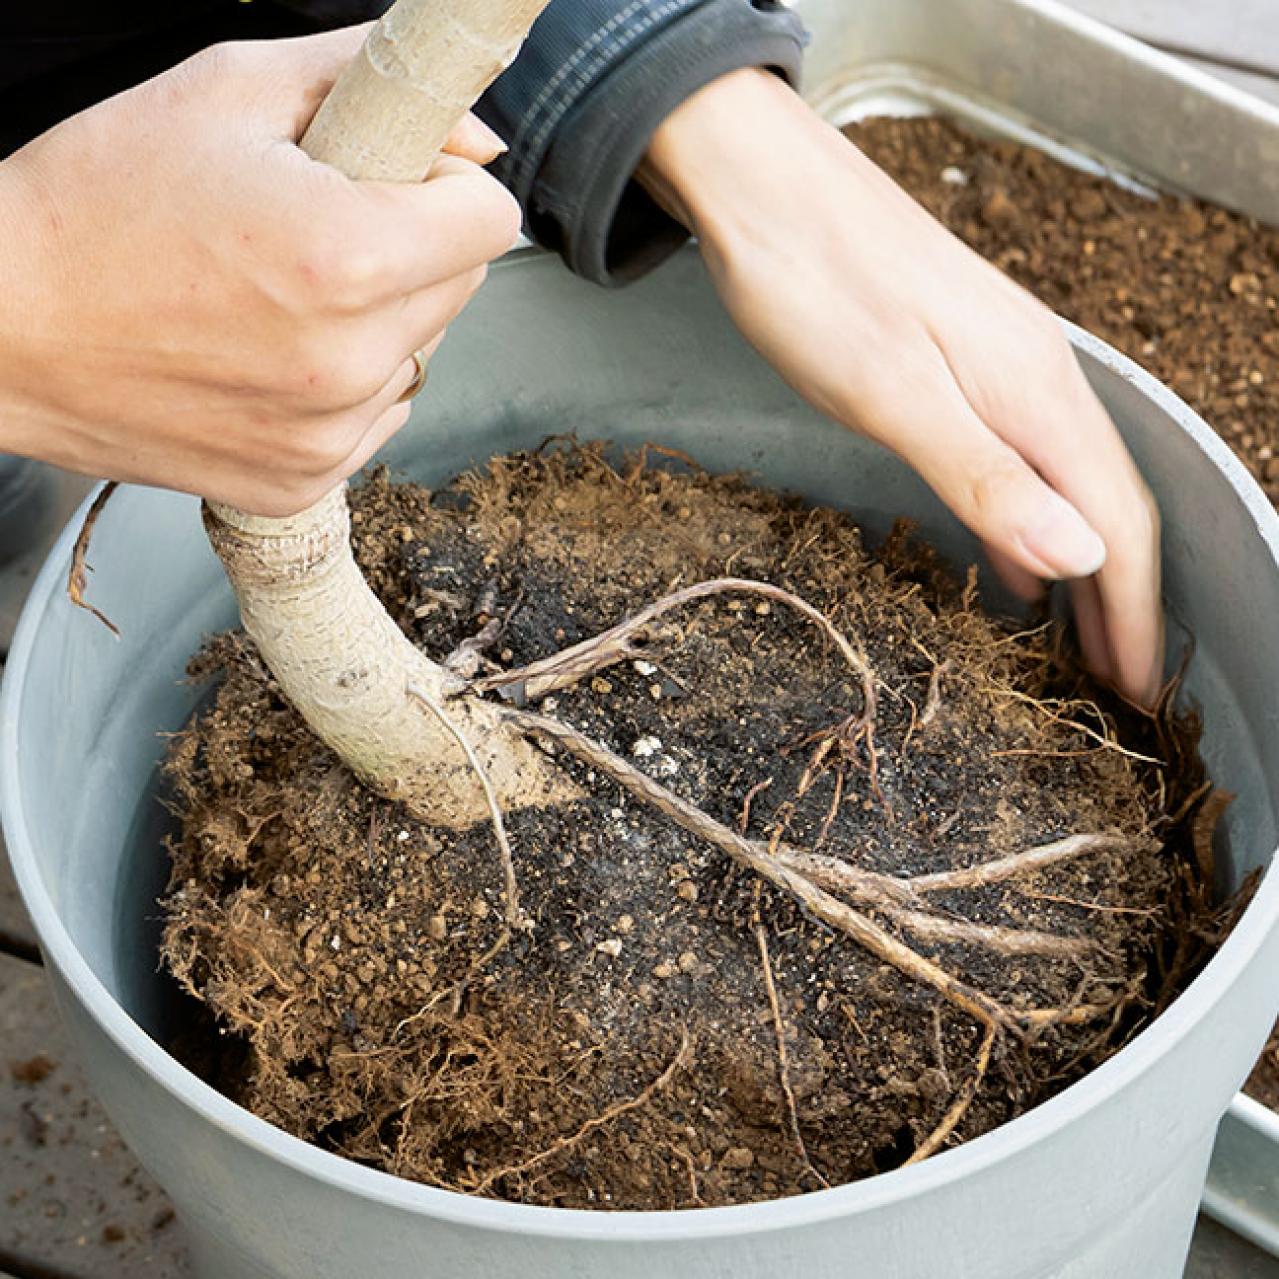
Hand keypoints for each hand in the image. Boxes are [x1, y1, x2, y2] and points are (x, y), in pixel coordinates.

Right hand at [0, 27, 520, 515]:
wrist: (3, 328)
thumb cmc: (97, 202)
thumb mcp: (227, 91)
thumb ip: (368, 82)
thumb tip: (475, 134)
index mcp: (346, 258)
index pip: (492, 218)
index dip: (447, 182)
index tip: (396, 177)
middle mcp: (350, 362)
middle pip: (463, 285)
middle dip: (412, 245)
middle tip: (316, 228)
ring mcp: (329, 434)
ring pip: (422, 352)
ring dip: (380, 318)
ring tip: (280, 295)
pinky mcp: (304, 481)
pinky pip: (376, 413)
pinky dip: (345, 382)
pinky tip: (269, 354)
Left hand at [644, 70, 1162, 705]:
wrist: (762, 185)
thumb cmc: (817, 285)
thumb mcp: (895, 395)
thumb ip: (988, 477)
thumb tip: (1081, 558)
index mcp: (1036, 395)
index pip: (1114, 526)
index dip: (1131, 617)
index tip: (1138, 696)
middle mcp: (1036, 382)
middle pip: (1104, 510)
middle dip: (1119, 606)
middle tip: (1119, 690)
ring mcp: (999, 372)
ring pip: (1062, 489)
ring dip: (1077, 572)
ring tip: (1076, 648)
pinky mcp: (954, 369)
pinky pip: (1016, 466)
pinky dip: (1026, 526)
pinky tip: (1012, 563)